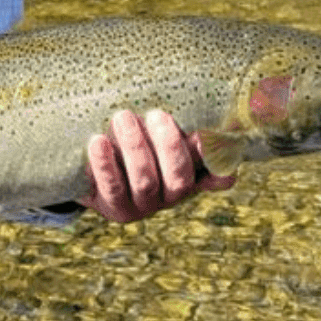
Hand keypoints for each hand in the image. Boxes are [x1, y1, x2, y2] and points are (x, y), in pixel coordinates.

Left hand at [79, 109, 236, 222]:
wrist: (93, 166)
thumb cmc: (133, 142)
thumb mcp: (157, 134)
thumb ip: (184, 129)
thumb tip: (227, 123)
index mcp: (188, 176)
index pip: (212, 174)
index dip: (214, 160)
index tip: (208, 137)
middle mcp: (169, 196)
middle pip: (179, 179)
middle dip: (169, 145)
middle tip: (157, 114)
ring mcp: (140, 205)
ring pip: (145, 181)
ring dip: (136, 147)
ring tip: (123, 117)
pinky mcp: (111, 207)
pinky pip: (112, 187)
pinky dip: (106, 164)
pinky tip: (98, 141)